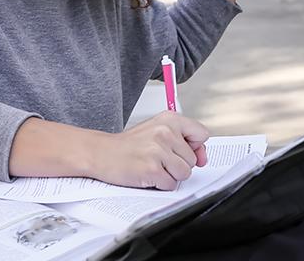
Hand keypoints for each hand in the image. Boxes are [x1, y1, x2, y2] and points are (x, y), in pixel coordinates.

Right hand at [93, 111, 208, 189]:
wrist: (100, 153)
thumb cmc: (129, 145)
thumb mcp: (157, 132)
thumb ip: (183, 141)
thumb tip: (203, 158)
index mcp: (170, 119)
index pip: (202, 134)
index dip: (195, 147)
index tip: (183, 151)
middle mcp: (166, 132)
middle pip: (193, 159)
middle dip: (178, 164)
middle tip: (157, 159)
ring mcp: (159, 151)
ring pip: (184, 173)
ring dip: (170, 175)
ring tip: (152, 167)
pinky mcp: (152, 169)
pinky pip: (171, 184)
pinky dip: (160, 184)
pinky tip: (147, 175)